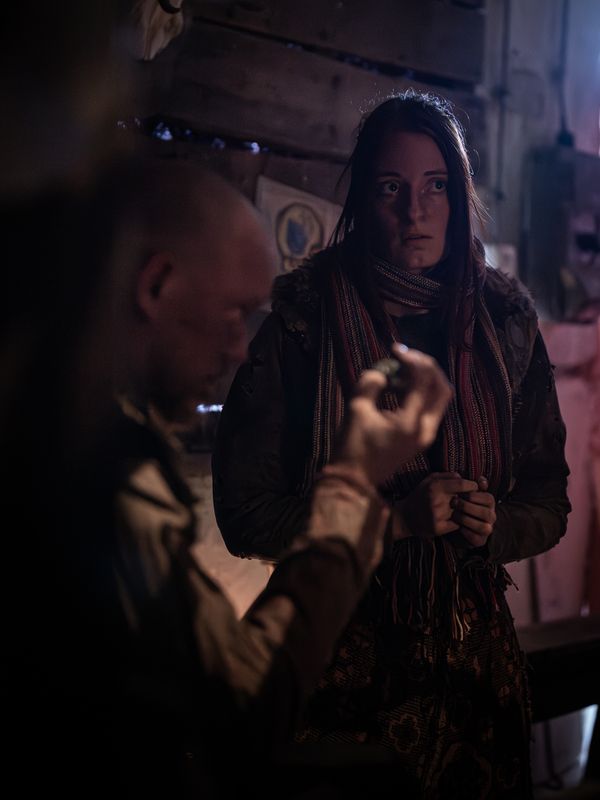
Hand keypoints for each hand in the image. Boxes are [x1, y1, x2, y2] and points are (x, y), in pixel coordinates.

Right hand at [333, 344, 452, 485]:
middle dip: (427, 367)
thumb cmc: (352, 448)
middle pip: (442, 388)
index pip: (423, 381)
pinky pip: (430, 408)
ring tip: (402, 370)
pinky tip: (401, 386)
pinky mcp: (421, 437)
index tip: (395, 349)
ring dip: (426, 379)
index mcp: (411, 422)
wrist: (354, 481)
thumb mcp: (356, 410)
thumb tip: (382, 373)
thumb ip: (370, 384)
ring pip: (439, 398)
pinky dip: (421, 392)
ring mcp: (426, 435)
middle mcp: (426, 429)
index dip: (411, 360)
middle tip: (406, 356)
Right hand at [399, 472, 478, 537]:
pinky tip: (453, 519)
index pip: (462, 484)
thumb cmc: (419, 496)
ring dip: (464, 511)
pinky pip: (458, 524)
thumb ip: (447, 476)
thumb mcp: (429, 480)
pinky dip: (458, 522)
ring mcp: (438, 516)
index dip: (472, 486)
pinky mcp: (438, 528)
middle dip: (469, 499)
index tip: (474, 488)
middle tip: (469, 499)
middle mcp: (436, 501)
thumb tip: (463, 477)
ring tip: (460, 509)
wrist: (405, 517)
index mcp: (434, 486)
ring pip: (462, 513)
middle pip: (464, 499)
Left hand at [454, 475, 495, 547]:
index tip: (460, 493)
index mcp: (489, 502)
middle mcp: (491, 516)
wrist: (456, 523)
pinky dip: (466, 532)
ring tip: (455, 515)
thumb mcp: (466, 494)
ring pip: (483, 526)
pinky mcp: (480, 540)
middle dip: (468, 507)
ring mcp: (487, 529)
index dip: (473, 496)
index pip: (488, 498)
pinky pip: (476, 538)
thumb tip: (481, 479)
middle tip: (454, 503)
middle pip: (486, 513)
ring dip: (466, 520)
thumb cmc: (462, 504)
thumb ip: (473, 485)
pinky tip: (457, 526)